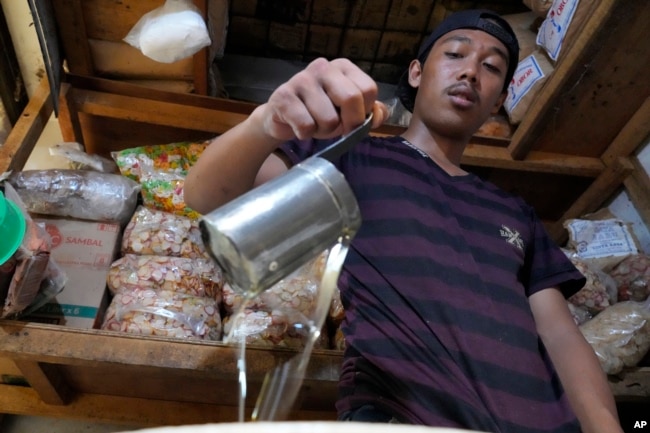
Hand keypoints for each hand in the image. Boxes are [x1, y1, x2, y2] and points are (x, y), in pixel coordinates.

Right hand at [254, 57, 387, 141]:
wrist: (283, 118)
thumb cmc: (321, 112)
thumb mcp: (349, 112)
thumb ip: (371, 112)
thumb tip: (379, 115)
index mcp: (343, 67)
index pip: (368, 89)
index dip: (364, 112)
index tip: (352, 120)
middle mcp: (323, 66)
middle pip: (351, 99)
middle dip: (347, 123)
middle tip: (336, 128)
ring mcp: (301, 79)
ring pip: (328, 119)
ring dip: (324, 132)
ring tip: (314, 124)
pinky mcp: (283, 96)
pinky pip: (306, 126)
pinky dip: (305, 134)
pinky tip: (299, 127)